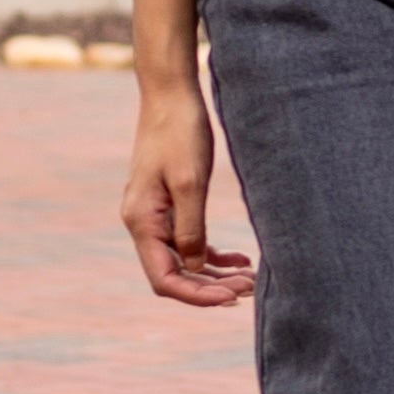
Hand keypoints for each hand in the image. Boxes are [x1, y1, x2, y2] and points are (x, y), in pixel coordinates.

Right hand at [123, 82, 255, 305]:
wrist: (172, 95)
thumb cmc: (181, 132)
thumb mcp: (190, 181)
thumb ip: (190, 227)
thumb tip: (195, 268)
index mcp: (142, 221)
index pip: (165, 278)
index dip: (197, 294)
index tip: (231, 298)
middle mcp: (143, 224)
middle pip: (175, 274)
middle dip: (211, 287)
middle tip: (250, 290)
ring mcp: (156, 215)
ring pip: (184, 261)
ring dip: (215, 274)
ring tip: (250, 280)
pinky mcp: (170, 204)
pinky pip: (189, 241)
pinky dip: (213, 254)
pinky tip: (242, 260)